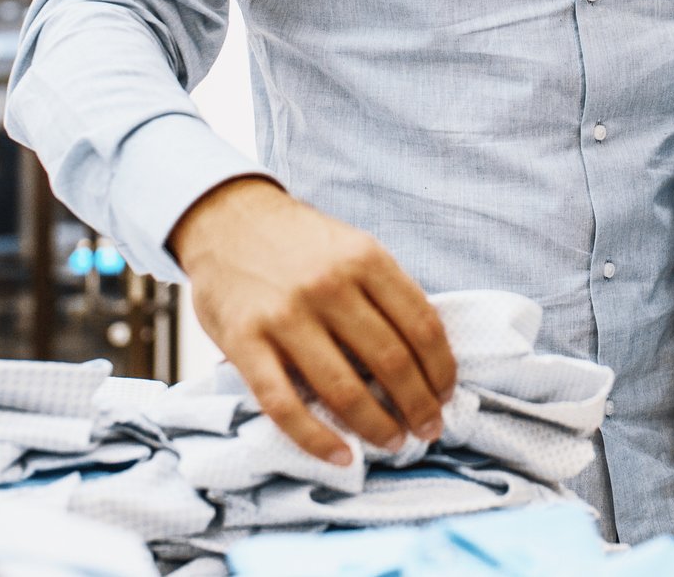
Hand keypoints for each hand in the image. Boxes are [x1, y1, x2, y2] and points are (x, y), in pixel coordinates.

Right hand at [171, 178, 456, 464]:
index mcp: (365, 258)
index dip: (442, 369)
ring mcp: (284, 315)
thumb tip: (424, 353)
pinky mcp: (244, 343)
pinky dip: (316, 440)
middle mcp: (329, 286)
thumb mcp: (351, 245)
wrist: (227, 218)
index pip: (422, 325)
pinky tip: (341, 456)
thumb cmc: (298, 241)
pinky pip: (284, 405)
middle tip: (429, 429)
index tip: (447, 394)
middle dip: (419, 405)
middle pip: (392, 362)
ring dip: (377, 426)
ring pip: (344, 390)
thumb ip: (383, 290)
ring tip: (394, 442)